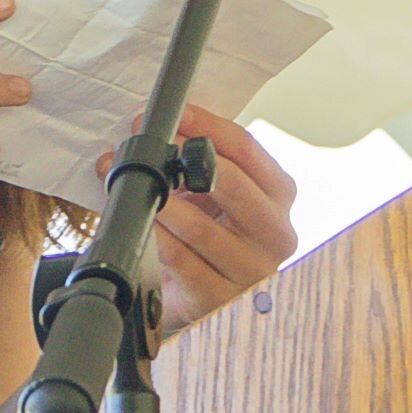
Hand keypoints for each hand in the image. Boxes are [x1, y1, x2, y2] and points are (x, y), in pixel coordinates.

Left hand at [95, 104, 297, 337]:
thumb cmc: (207, 235)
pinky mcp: (216, 298)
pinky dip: (152, 235)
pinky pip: (177, 258)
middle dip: (181, 159)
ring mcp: (249, 269)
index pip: (247, 149)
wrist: (196, 295)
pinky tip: (138, 222)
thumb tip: (148, 126)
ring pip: (199, 225)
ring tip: (133, 184)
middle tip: (146, 147)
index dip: (206, 126)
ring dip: (158, 199)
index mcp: (278, 195)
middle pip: (230, 182)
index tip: (173, 114)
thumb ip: (194, 158)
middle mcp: (275, 232)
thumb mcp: (211, 192)